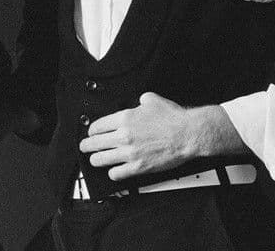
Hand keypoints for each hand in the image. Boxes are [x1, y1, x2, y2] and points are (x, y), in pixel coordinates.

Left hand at [79, 92, 209, 180]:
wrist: (189, 134)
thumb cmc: (174, 119)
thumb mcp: (152, 100)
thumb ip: (140, 101)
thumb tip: (138, 102)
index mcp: (124, 118)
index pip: (96, 127)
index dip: (91, 131)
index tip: (91, 133)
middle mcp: (123, 136)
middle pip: (93, 143)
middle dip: (86, 146)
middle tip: (85, 147)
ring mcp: (130, 153)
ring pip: (100, 160)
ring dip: (96, 160)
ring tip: (95, 160)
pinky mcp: (138, 167)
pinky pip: (116, 173)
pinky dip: (112, 173)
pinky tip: (113, 171)